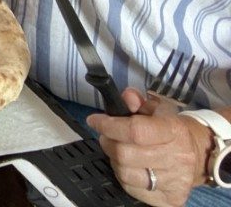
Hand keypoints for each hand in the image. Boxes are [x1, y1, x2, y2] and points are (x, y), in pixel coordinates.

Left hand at [89, 88, 207, 205]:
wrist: (198, 154)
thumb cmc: (170, 129)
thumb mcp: (156, 109)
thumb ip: (138, 101)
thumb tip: (126, 97)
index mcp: (174, 131)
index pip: (135, 131)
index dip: (109, 125)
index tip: (95, 121)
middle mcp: (178, 158)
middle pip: (125, 154)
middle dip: (108, 142)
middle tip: (106, 136)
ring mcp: (176, 182)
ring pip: (126, 174)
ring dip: (114, 161)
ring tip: (119, 152)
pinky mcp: (170, 200)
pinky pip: (132, 190)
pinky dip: (124, 178)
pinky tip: (130, 168)